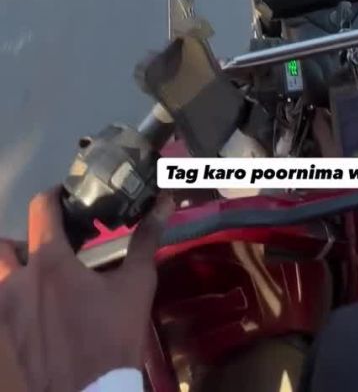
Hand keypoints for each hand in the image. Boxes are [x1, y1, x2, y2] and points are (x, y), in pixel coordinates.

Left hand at [0, 189, 171, 391]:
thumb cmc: (113, 337)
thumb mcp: (135, 286)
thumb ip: (145, 240)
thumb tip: (163, 203)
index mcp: (49, 262)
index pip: (41, 208)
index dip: (54, 196)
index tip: (69, 199)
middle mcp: (17, 282)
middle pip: (5, 245)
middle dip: (24, 241)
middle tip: (51, 249)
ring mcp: (5, 312)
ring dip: (14, 273)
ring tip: (42, 283)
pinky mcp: (4, 339)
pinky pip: (3, 309)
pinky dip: (16, 304)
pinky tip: (40, 315)